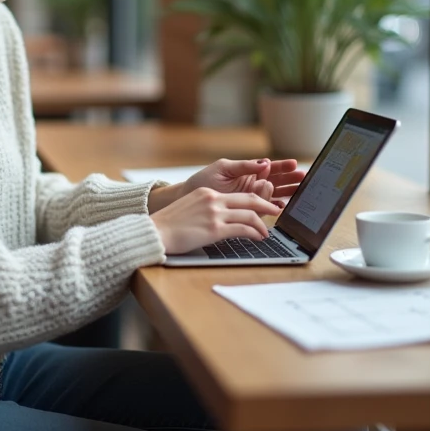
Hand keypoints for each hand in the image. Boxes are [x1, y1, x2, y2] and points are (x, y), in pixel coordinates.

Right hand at [149, 186, 284, 254]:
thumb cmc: (168, 226)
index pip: (236, 195)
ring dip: (261, 224)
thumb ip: (205, 208)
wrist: (155, 233)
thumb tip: (219, 218)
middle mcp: (213, 199)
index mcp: (206, 193)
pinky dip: (255, 233)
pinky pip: (243, 229)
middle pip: (248, 199)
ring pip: (249, 215)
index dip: (253, 200)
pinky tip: (258, 237)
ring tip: (266, 232)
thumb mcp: (188, 208)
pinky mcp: (215, 229)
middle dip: (265, 206)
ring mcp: (215, 213)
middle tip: (275, 211)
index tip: (261, 205)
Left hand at [181, 158, 305, 209]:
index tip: (293, 164)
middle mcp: (252, 185)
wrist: (188, 199)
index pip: (270, 168)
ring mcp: (250, 198)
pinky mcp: (246, 210)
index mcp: (248, 171)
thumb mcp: (223, 168)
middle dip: (290, 179)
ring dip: (285, 192)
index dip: (282, 167)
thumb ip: (244, 167)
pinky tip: (280, 205)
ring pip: (273, 195)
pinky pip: (264, 208)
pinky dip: (273, 207)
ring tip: (297, 190)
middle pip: (277, 181)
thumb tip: (264, 162)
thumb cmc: (204, 180)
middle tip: (302, 177)